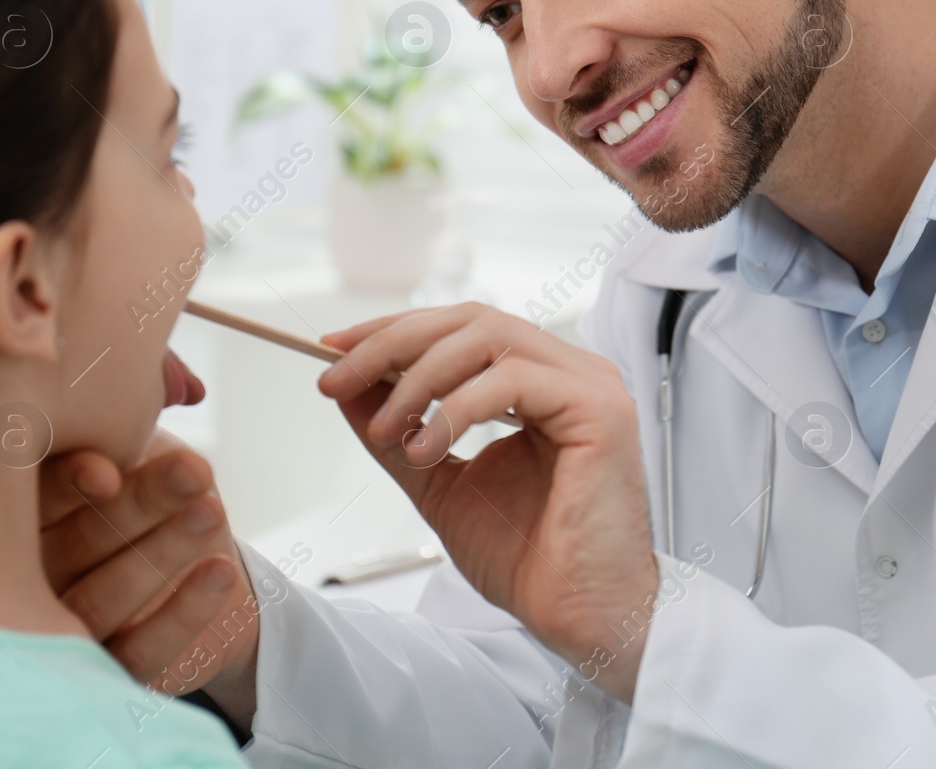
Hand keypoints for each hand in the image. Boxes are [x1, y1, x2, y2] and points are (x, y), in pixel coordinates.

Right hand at [40, 427, 260, 726]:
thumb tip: (165, 379)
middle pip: (72, 548)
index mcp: (17, 521)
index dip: (66, 488)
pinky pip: (141, 653)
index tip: (108, 472)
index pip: (31, 503)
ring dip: (161, 552)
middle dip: (137, 507)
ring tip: (212, 511)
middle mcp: (24, 584)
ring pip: (101, 601)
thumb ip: (128, 421)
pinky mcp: (110, 674)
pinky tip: (220, 572)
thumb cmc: (154, 497)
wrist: (208, 574)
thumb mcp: (138, 450)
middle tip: (195, 473)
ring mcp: (62, 635)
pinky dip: (183, 613)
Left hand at [318, 303, 658, 701]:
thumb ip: (400, 430)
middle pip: (471, 320)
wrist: (577, 616)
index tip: (336, 350)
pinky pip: (513, 380)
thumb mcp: (438, 480)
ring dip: (418, 377)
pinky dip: (456, 408)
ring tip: (386, 430)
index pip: (462, 328)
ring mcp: (590, 386)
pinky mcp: (599, 410)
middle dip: (393, 343)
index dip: (395, 331)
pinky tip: (427, 446)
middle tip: (337, 378)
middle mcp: (569, 372)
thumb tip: (350, 387)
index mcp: (541, 380)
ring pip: (488, 338)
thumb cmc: (529, 559)